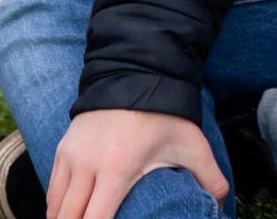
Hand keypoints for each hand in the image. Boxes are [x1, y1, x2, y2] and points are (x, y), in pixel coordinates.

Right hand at [46, 108, 228, 218]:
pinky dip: (57, 206)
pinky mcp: (63, 147)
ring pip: (55, 207)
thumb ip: (210, 178)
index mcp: (117, 170)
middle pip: (69, 218)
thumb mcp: (191, 144)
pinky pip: (52, 188)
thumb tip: (223, 207)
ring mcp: (71, 155)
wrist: (137, 71)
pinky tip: (70, 214)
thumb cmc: (165, 114)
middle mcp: (87, 165)